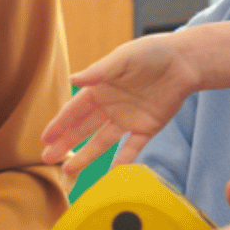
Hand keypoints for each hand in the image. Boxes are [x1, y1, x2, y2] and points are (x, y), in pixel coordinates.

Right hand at [41, 32, 199, 175]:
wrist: (185, 61)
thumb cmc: (151, 53)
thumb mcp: (123, 59)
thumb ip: (99, 72)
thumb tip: (71, 79)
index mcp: (101, 88)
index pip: (75, 110)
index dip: (59, 124)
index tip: (44, 138)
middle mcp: (111, 106)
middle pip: (83, 129)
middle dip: (66, 143)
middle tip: (48, 159)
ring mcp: (128, 119)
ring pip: (102, 142)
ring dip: (86, 156)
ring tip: (69, 171)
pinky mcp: (148, 128)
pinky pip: (132, 148)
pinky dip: (122, 162)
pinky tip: (110, 176)